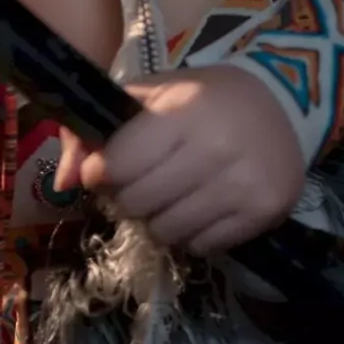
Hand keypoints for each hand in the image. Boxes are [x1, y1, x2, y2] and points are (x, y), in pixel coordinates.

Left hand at [56, 63, 305, 254]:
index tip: (107, 169)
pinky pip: (201, 246)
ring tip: (170, 196)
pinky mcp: (263, 212)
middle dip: (128, 198)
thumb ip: (95, 131)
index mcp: (182, 113)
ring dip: (158, 220)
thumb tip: (62, 184)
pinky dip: (192, 233)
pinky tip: (201, 206)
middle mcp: (215, 150)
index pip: (118, 166)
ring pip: (167, 232)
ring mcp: (242, 185)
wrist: (281, 103)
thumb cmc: (204, 98)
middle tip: (140, 183)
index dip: (101, 173)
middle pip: (138, 205)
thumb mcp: (150, 97)